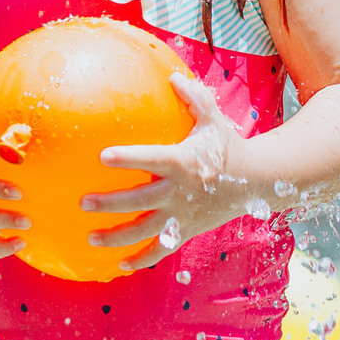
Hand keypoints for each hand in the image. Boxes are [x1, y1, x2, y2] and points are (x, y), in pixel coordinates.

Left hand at [79, 75, 254, 272]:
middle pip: (139, 201)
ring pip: (144, 231)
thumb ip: (193, 97)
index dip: (127, 158)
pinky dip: (141, 260)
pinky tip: (119, 266)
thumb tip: (171, 74)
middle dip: (110, 204)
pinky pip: (161, 250)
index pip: (151, 160)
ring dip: (116, 237)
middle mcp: (179, 192)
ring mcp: (182, 215)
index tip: (102, 157)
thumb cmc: (227, 147)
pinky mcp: (186, 230)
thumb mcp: (213, 119)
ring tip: (90, 237)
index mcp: (183, 162)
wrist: (256, 182)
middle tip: (83, 202)